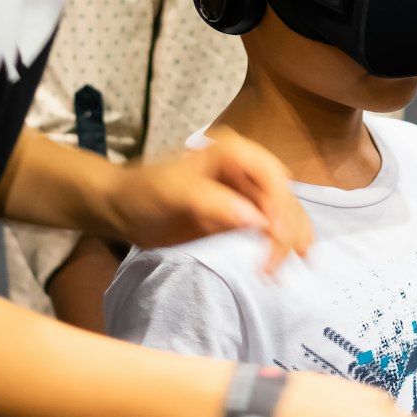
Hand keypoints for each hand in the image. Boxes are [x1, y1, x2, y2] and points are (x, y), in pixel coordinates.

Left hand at [107, 128, 311, 269]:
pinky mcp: (242, 215)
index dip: (279, 203)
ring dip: (290, 238)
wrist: (122, 208)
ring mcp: (245, 193)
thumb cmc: (144, 192)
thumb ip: (213, 203)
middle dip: (288, 227)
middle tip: (276, 262)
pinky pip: (270, 228)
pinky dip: (280, 244)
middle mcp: (245, 169)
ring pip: (282, 213)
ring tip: (294, 264)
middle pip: (282, 196)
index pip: (270, 175)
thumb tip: (256, 221)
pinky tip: (286, 260)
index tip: (274, 234)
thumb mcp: (174, 193)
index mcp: (232, 152)